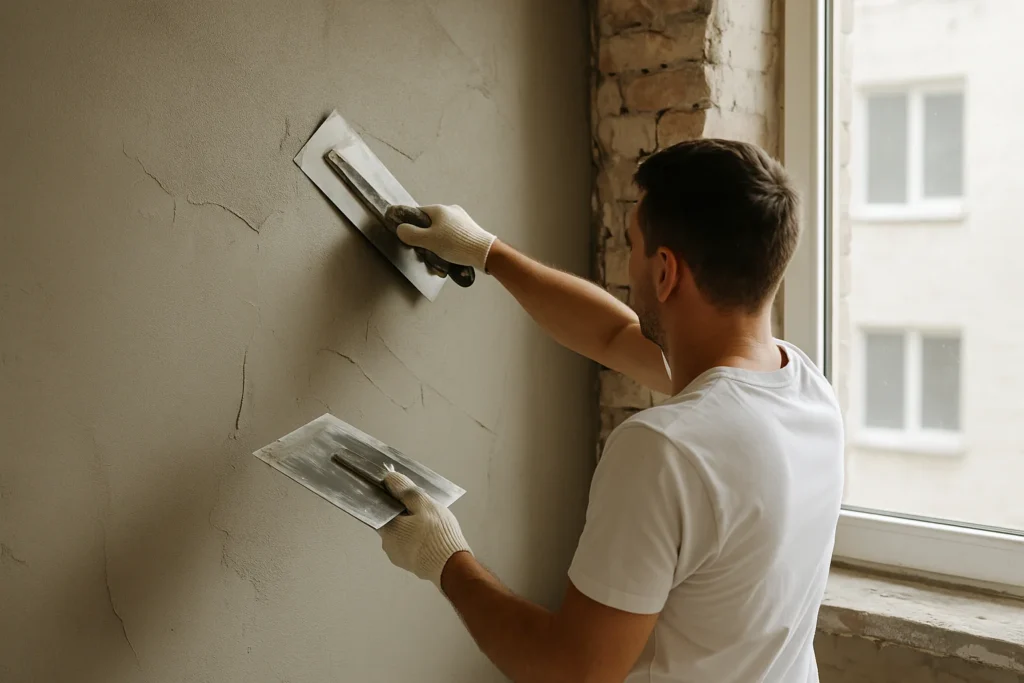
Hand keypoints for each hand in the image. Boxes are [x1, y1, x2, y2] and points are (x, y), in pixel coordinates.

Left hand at [378, 471, 471, 587]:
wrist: (452, 567)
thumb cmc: (436, 533)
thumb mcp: (423, 504)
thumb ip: (405, 490)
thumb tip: (389, 479)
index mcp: (386, 529)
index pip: (380, 508)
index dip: (391, 498)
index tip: (404, 492)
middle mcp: (387, 545)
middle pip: (393, 521)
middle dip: (405, 512)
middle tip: (424, 506)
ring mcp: (399, 558)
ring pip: (403, 534)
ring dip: (413, 525)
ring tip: (432, 521)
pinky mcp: (412, 565)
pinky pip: (411, 545)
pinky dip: (418, 538)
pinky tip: (432, 534)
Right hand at [396, 204, 496, 270]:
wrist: (485, 252)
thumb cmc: (454, 244)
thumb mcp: (428, 241)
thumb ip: (411, 235)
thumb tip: (400, 229)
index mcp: (439, 209)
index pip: (418, 213)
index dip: (412, 225)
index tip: (412, 238)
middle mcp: (451, 210)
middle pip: (431, 223)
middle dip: (426, 237)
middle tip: (427, 250)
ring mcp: (462, 219)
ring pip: (442, 230)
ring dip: (438, 243)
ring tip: (440, 256)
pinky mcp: (470, 229)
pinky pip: (453, 236)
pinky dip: (449, 244)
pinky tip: (451, 255)